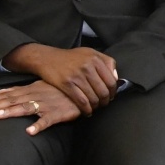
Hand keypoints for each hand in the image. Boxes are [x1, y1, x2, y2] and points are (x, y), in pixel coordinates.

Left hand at [0, 81, 80, 134]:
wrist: (84, 89)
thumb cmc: (59, 88)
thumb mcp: (38, 85)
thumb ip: (19, 89)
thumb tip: (1, 91)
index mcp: (31, 89)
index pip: (9, 95)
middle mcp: (36, 96)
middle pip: (13, 101)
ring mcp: (47, 104)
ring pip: (26, 108)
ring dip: (12, 112)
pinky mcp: (58, 114)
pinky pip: (48, 120)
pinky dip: (39, 125)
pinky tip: (30, 132)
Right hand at [2, 43, 117, 115]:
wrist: (48, 58)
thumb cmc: (71, 57)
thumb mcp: (90, 53)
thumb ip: (105, 62)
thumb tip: (116, 77)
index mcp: (96, 59)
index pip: (111, 80)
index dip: (113, 91)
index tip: (110, 96)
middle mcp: (88, 66)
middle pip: (104, 91)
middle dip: (105, 101)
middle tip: (103, 104)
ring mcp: (77, 75)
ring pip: (94, 98)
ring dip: (96, 106)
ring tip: (94, 108)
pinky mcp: (67, 84)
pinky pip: (82, 101)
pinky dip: (86, 110)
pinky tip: (87, 111)